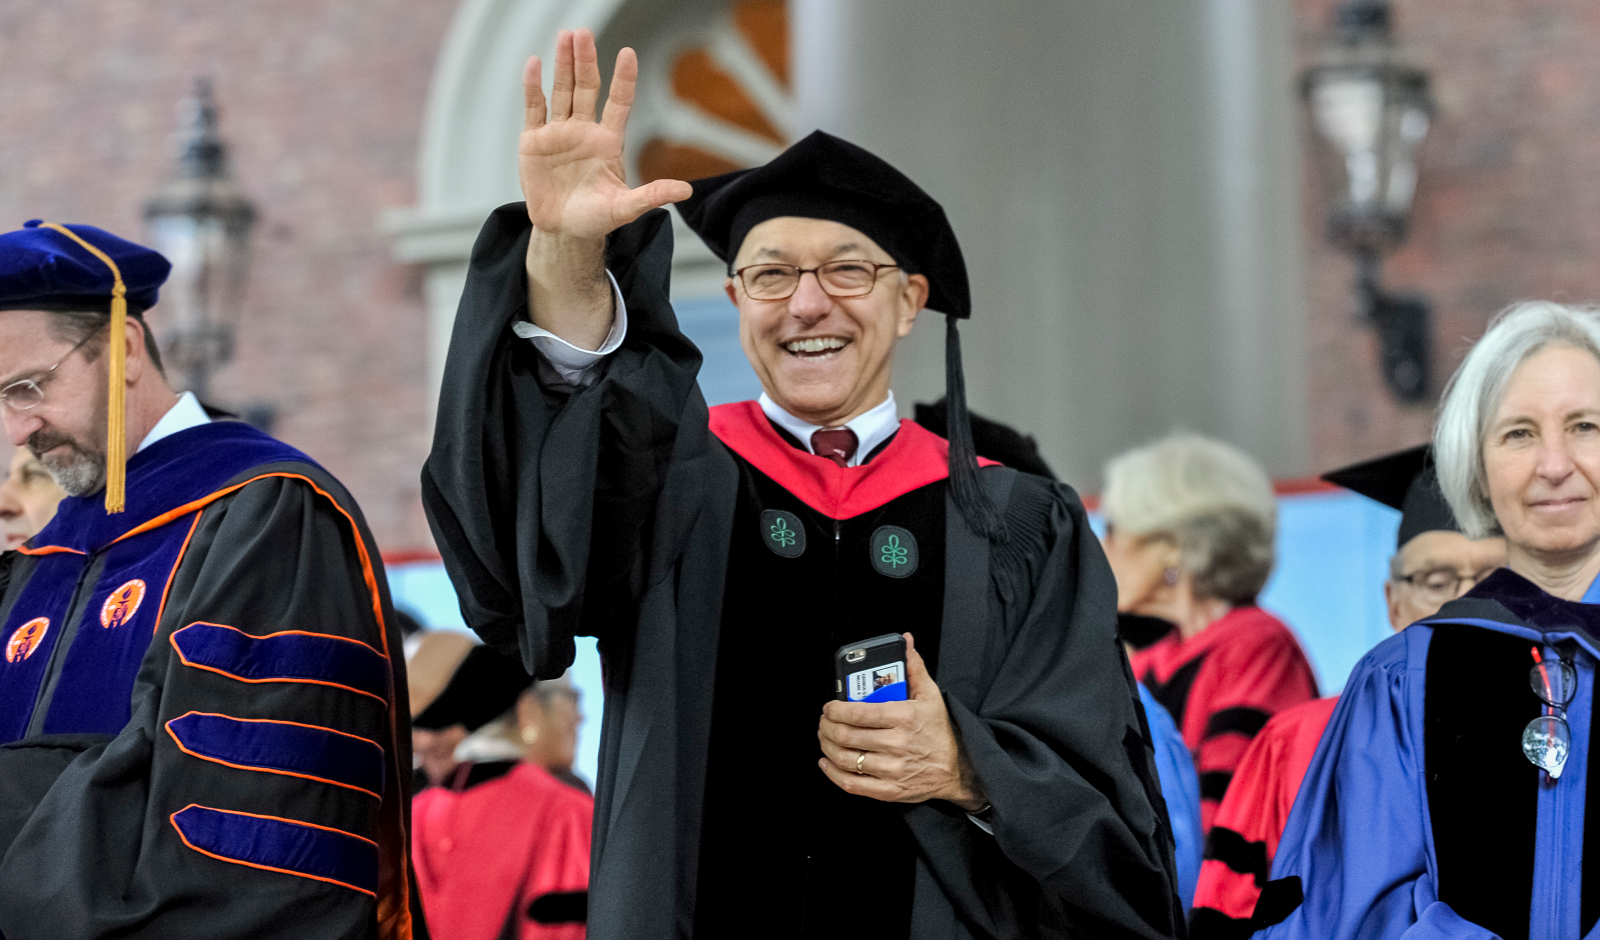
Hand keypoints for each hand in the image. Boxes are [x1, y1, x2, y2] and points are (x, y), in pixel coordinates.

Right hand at [519, 30, 691, 240]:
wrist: (562, 232)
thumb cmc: (595, 219)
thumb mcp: (625, 209)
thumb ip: (652, 196)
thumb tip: (686, 191)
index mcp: (608, 142)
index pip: (619, 103)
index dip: (624, 79)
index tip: (628, 54)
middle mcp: (584, 131)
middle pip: (586, 88)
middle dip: (585, 61)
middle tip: (583, 34)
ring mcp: (559, 133)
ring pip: (562, 91)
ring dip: (563, 65)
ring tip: (565, 37)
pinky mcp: (534, 141)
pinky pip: (534, 108)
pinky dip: (533, 86)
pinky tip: (534, 64)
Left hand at [817, 633, 985, 810]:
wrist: (957, 769)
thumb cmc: (940, 731)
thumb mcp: (931, 695)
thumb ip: (914, 667)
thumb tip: (906, 641)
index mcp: (904, 717)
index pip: (859, 713)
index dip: (835, 709)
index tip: (829, 706)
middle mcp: (897, 744)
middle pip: (847, 736)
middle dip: (827, 727)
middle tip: (824, 721)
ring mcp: (892, 770)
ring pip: (846, 759)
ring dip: (827, 746)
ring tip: (824, 737)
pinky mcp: (889, 790)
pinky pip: (852, 784)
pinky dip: (832, 773)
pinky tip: (826, 762)